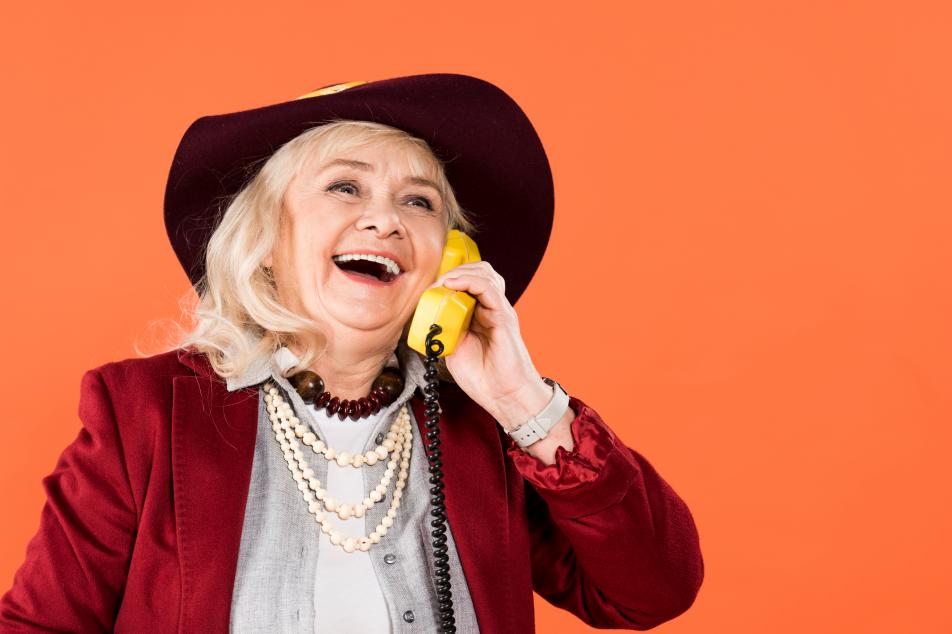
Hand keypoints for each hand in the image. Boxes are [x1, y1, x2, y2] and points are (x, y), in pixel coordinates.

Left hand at [426, 261, 551, 430]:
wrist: (504, 396)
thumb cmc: (484, 378)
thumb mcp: (454, 348)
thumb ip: (445, 330)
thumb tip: (426, 317)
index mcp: (481, 314)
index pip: (470, 281)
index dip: (450, 276)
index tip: (429, 286)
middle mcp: (492, 308)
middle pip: (479, 270)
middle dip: (454, 269)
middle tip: (435, 283)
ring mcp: (499, 310)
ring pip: (484, 273)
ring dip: (459, 272)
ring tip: (441, 283)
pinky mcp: (503, 316)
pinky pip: (488, 288)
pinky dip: (468, 280)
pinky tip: (452, 284)